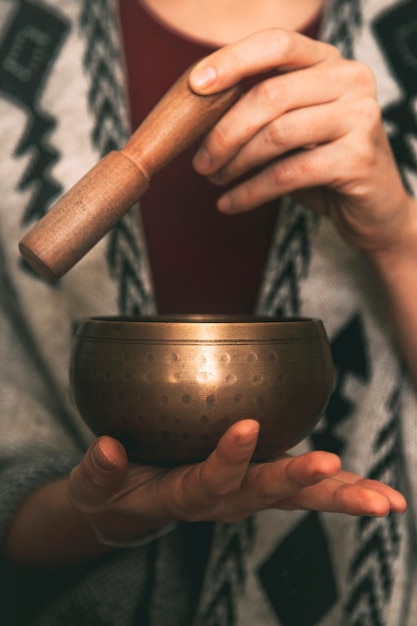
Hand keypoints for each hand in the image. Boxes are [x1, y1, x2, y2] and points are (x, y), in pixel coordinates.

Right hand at [68, 419, 405, 544]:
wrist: (139, 507)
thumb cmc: (118, 490)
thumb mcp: (95, 486)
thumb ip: (99, 471)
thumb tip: (106, 446)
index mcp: (185, 496)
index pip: (209, 480)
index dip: (227, 457)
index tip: (246, 426)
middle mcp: (226, 499)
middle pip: (266, 494)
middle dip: (299, 483)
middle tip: (333, 468)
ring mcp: (250, 492)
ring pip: (299, 497)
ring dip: (341, 495)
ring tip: (386, 502)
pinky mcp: (264, 482)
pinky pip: (308, 489)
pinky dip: (343, 488)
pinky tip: (383, 494)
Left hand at [189, 29, 415, 254]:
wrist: (373, 207)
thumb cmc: (323, 164)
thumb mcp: (292, 127)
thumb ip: (260, 110)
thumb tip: (198, 108)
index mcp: (329, 61)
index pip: (276, 44)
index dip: (232, 61)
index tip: (195, 85)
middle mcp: (350, 79)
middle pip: (270, 95)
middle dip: (224, 131)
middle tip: (200, 161)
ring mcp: (359, 117)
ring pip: (277, 135)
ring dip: (235, 163)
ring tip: (215, 180)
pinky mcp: (358, 158)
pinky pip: (288, 174)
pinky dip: (250, 192)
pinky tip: (229, 204)